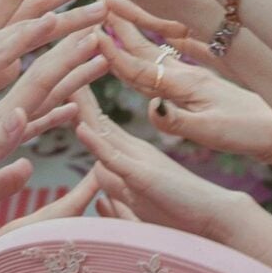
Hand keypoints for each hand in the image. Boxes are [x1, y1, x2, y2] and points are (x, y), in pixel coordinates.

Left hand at [0, 26, 108, 238]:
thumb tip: (21, 116)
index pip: (38, 79)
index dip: (67, 57)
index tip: (95, 32)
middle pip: (44, 79)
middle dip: (75, 58)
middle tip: (107, 36)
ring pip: (39, 96)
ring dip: (69, 79)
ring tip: (98, 64)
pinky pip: (26, 122)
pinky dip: (49, 113)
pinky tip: (65, 110)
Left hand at [70, 90, 264, 245]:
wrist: (216, 217)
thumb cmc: (182, 213)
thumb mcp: (141, 207)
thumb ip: (119, 201)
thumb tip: (100, 201)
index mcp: (128, 155)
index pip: (94, 123)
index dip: (75, 102)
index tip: (56, 80)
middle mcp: (131, 150)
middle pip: (93, 116)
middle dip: (73, 89)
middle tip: (56, 55)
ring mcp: (137, 160)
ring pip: (100, 129)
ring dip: (80, 105)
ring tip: (63, 75)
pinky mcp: (144, 177)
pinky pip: (116, 158)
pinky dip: (97, 143)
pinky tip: (82, 128)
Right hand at [101, 15, 271, 162]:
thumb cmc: (248, 134)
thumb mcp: (211, 133)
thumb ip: (177, 121)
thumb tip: (151, 106)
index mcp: (185, 87)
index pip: (140, 69)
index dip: (115, 53)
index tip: (94, 33)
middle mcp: (189, 75)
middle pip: (146, 49)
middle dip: (123, 28)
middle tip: (100, 5)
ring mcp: (199, 74)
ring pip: (161, 46)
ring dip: (141, 28)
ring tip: (121, 10)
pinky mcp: (209, 78)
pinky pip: (183, 51)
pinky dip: (168, 37)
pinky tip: (166, 31)